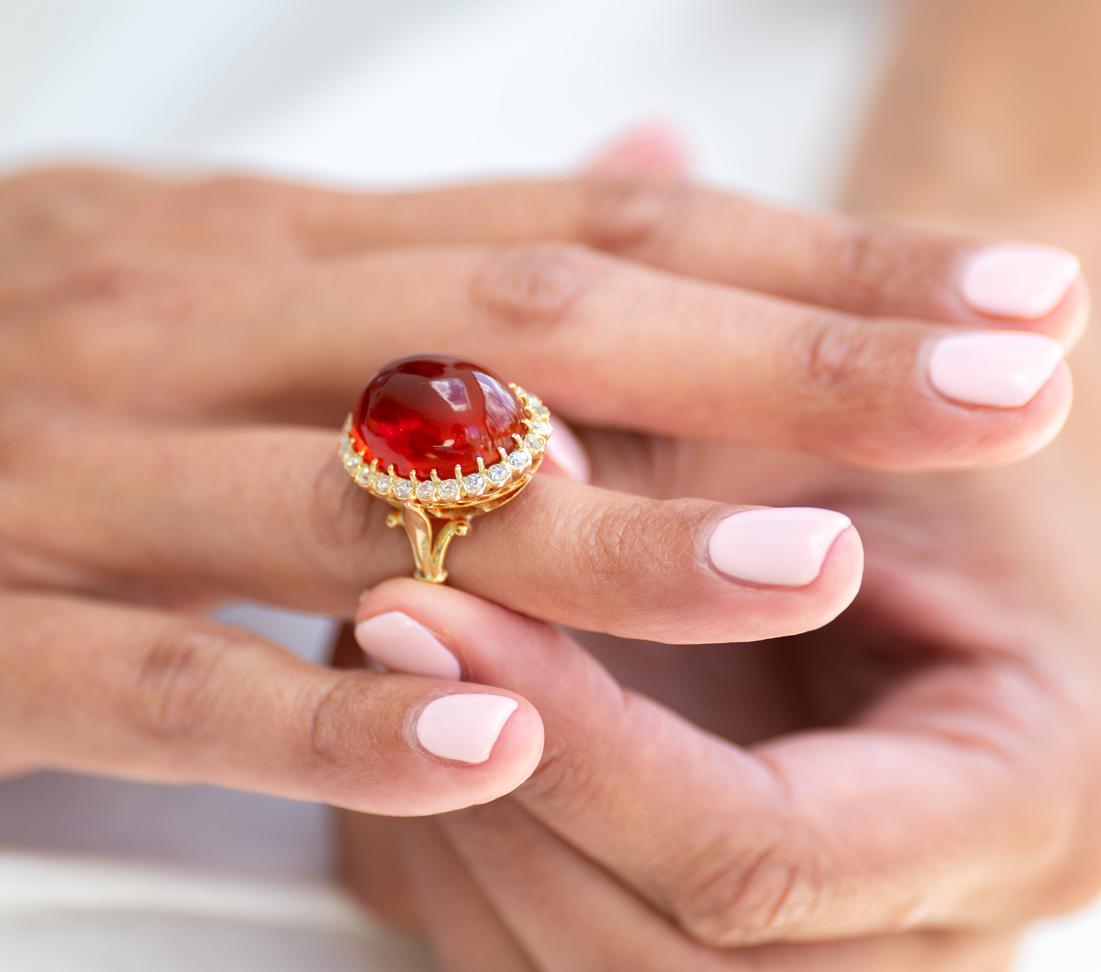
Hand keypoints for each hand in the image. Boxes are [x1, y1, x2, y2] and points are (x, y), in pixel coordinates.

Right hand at [0, 163, 1075, 814]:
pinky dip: (341, 711)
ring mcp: (79, 477)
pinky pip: (179, 679)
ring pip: (375, 504)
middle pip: (529, 336)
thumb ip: (425, 252)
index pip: (580, 234)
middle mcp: (192, 330)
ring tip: (816, 556)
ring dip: (610, 538)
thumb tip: (641, 174)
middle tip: (1000, 383)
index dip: (801, 265)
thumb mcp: (215, 265)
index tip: (989, 294)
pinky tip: (497, 729)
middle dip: (782, 366)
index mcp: (261, 241)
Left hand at [349, 447, 1100, 969]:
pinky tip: (441, 728)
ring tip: (408, 667)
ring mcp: (823, 945)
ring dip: (462, 833)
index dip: (579, 745)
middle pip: (653, 959)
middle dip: (497, 799)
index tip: (435, 608)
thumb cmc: (929, 448)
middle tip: (396, 629)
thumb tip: (461, 464)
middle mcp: (925, 926)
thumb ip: (665, 450)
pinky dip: (466, 858)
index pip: (760, 852)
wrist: (960, 501)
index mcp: (1022, 805)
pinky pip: (552, 957)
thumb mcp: (827, 421)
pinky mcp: (728, 928)